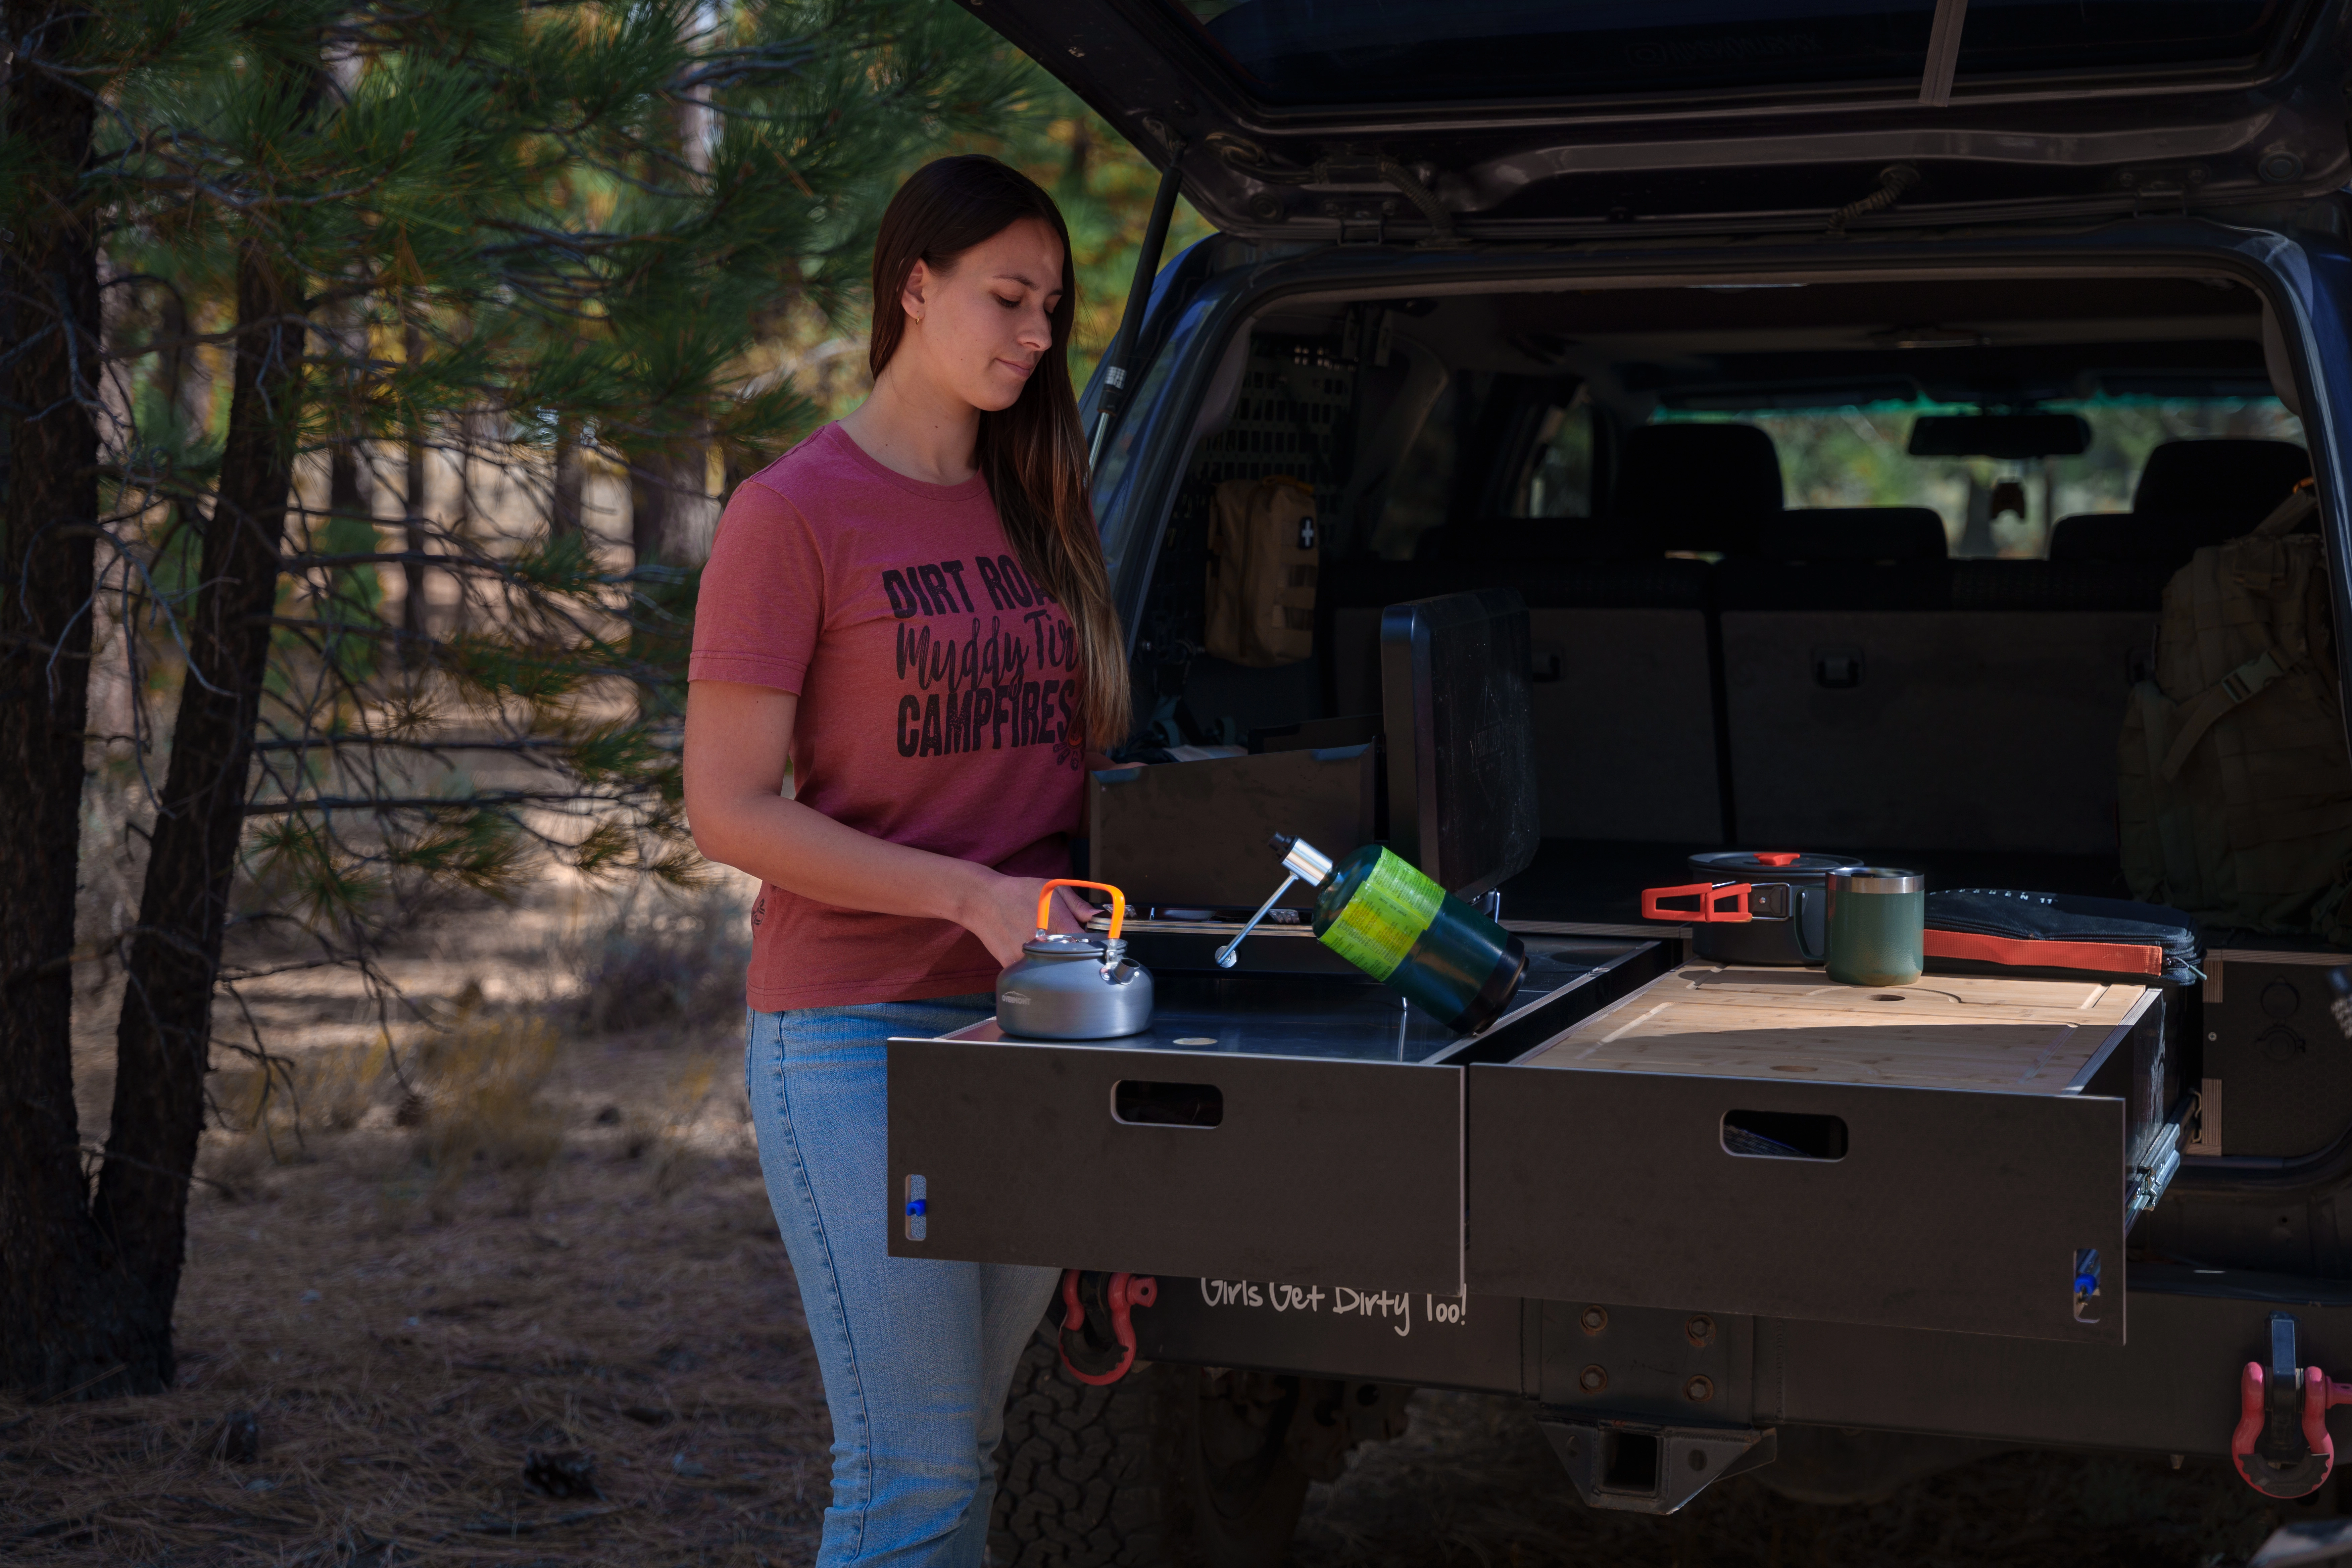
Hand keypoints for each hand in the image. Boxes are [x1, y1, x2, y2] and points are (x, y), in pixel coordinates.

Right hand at [963, 874, 1096, 968]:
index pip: (1089, 945)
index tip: (1096, 944)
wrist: (983, 900)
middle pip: (1072, 960)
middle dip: (1076, 954)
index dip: (1095, 945)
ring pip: (1052, 969)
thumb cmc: (1019, 892)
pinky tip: (1032, 952)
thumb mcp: (1053, 889)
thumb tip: (1099, 918)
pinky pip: (1033, 972)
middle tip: (1071, 945)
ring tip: (1049, 946)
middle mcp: (1044, 945)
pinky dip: (1036, 965)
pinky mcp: (1012, 966)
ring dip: (1056, 961)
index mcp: (1058, 925)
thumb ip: (1078, 906)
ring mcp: (1027, 958)